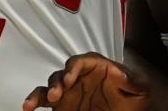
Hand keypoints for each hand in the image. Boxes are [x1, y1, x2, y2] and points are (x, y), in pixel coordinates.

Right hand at [23, 53, 148, 109]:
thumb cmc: (133, 97)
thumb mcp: (139, 87)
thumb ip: (131, 78)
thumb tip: (120, 73)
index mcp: (96, 68)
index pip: (81, 61)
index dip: (73, 68)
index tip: (70, 78)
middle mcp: (79, 78)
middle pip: (62, 73)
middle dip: (57, 82)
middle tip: (57, 95)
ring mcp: (68, 93)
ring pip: (49, 87)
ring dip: (41, 94)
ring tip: (34, 104)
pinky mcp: (61, 107)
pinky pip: (44, 102)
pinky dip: (34, 102)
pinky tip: (28, 107)